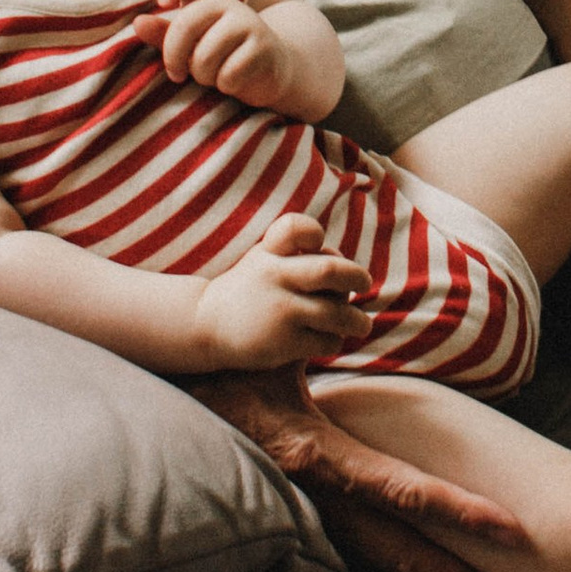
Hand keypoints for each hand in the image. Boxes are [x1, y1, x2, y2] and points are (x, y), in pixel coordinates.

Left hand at [156, 0, 295, 105]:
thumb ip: (165, 34)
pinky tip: (234, 80)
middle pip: (185, 24)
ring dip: (204, 76)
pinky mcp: (263, 46)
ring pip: (204, 57)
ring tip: (214, 74)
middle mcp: (226, 4)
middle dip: (175, 57)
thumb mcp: (190, 44)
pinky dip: (226, 85)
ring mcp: (248, 22)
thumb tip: (138, 23)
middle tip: (178, 73)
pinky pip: (228, 75)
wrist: (272, 71)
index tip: (164, 1)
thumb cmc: (223, 55)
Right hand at [186, 364, 530, 571]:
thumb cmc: (229, 375)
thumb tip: (360, 313)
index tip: (510, 528)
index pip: (402, 490)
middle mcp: (315, 500)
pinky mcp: (297, 534)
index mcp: (317, 456)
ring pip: (382, 566)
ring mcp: (305, 524)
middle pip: (401, 552)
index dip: (460, 510)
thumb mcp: (282, 363)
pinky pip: (357, 561)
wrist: (172, 413)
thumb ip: (327, 357)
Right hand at [188, 214, 375, 368]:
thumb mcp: (263, 259)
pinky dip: (335, 340)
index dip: (314, 234)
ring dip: (357, 320)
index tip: (319, 244)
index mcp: (270, 253)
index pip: (297, 229)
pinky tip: (331, 339)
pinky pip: (326, 341)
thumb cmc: (247, 290)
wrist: (205, 325)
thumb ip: (298, 254)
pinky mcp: (284, 343)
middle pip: (329, 269)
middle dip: (356, 277)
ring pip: (337, 313)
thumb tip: (346, 267)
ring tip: (362, 324)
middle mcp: (275, 278)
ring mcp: (280, 311)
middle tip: (365, 284)